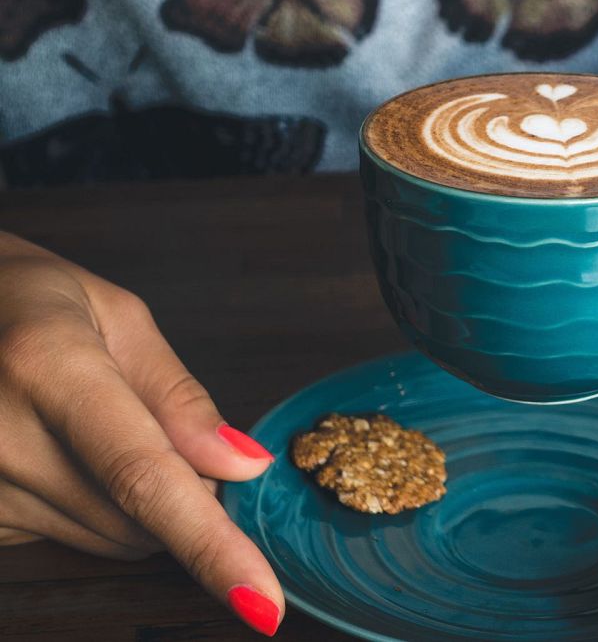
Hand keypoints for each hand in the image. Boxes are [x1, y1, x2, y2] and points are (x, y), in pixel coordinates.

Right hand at [0, 232, 282, 635]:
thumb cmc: (31, 299)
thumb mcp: (116, 316)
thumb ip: (178, 397)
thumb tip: (244, 467)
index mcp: (46, 366)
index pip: (145, 477)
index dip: (211, 546)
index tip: (261, 601)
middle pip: (138, 519)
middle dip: (187, 492)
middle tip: (167, 429)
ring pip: (111, 538)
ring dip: (139, 502)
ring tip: (98, 425)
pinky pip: (71, 537)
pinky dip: (95, 506)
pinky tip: (63, 450)